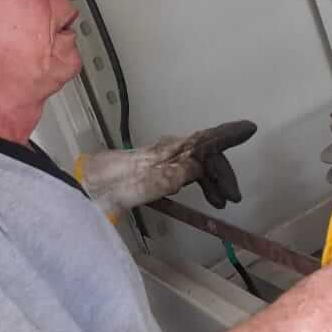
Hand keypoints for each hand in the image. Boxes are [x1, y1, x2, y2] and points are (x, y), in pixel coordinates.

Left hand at [77, 120, 256, 212]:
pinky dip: (201, 181)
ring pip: (198, 162)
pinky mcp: (154, 169)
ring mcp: (161, 158)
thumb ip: (172, 176)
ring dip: (213, 179)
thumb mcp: (143, 185)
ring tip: (221, 202)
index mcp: (167, 151)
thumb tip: (200, 168)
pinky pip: (188, 169)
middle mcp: (167, 150)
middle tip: (232, 198)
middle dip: (223, 172)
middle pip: (205, 152)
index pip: (206, 140)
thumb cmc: (109, 188)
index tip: (250, 129)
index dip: (228, 135)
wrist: (81, 187)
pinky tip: (202, 193)